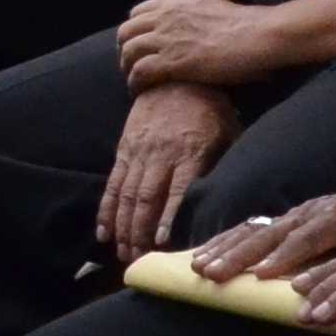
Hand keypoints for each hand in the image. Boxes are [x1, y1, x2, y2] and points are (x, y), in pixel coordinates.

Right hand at [95, 85, 237, 261]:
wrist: (177, 77)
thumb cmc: (210, 110)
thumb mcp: (229, 132)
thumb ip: (226, 164)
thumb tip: (232, 200)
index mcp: (190, 151)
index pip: (177, 189)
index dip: (167, 217)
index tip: (160, 242)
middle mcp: (161, 153)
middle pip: (147, 197)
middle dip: (140, 231)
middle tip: (138, 258)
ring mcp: (140, 151)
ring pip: (128, 194)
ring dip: (124, 226)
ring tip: (123, 252)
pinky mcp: (125, 149)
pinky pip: (114, 183)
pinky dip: (107, 209)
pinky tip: (103, 232)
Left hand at [117, 0, 287, 90]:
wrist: (259, 35)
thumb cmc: (247, 26)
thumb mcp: (213, 11)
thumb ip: (197, 17)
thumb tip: (201, 29)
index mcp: (176, 4)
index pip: (137, 12)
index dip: (134, 30)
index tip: (138, 43)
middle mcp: (166, 18)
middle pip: (126, 32)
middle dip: (125, 49)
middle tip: (132, 65)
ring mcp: (167, 39)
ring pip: (129, 52)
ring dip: (127, 68)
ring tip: (134, 81)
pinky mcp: (173, 62)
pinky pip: (140, 71)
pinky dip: (135, 82)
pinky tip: (139, 91)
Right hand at [191, 181, 335, 286]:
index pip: (306, 238)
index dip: (285, 256)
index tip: (264, 275)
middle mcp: (309, 212)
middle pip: (269, 233)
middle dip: (238, 255)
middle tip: (212, 273)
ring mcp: (293, 213)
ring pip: (253, 229)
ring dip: (224, 248)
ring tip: (199, 265)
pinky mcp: (284, 217)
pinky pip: (250, 227)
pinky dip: (226, 241)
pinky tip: (206, 253)